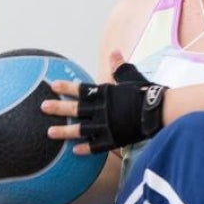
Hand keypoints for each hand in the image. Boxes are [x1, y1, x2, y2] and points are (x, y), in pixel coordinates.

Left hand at [45, 51, 165, 153]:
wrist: (160, 111)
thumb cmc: (146, 92)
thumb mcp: (131, 77)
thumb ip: (119, 67)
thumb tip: (114, 52)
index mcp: (105, 93)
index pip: (81, 89)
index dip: (66, 87)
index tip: (52, 85)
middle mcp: (102, 109)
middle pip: (76, 109)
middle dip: (58, 108)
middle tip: (43, 107)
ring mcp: (107, 125)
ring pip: (81, 129)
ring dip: (65, 131)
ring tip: (50, 132)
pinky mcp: (114, 139)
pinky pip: (96, 146)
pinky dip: (86, 149)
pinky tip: (74, 151)